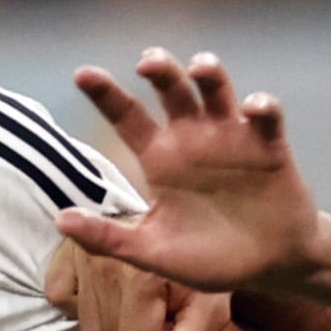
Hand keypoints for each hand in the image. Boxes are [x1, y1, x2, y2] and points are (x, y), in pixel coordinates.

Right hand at [57, 244, 241, 330]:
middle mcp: (105, 264)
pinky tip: (104, 288)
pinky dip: (80, 301)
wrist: (182, 227)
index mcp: (142, 276)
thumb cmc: (194, 271)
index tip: (170, 315)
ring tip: (132, 294)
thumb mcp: (208, 312)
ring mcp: (80, 257)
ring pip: (89, 326)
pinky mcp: (63, 256)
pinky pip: (61, 299)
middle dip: (135, 330)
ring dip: (111, 319)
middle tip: (153, 304)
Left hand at [59, 49, 323, 294]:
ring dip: (209, 73)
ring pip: (217, 91)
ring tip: (198, 66)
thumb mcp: (153, 252)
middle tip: (147, 62)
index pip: (128, 117)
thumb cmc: (211, 258)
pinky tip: (252, 108)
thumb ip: (109, 238)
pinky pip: (266, 116)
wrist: (270, 268)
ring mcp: (231, 139)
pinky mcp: (269, 147)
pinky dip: (261, 105)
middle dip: (160, 69)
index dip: (106, 95)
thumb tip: (60, 220)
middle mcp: (193, 139)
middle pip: (172, 90)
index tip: (83, 74)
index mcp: (161, 159)